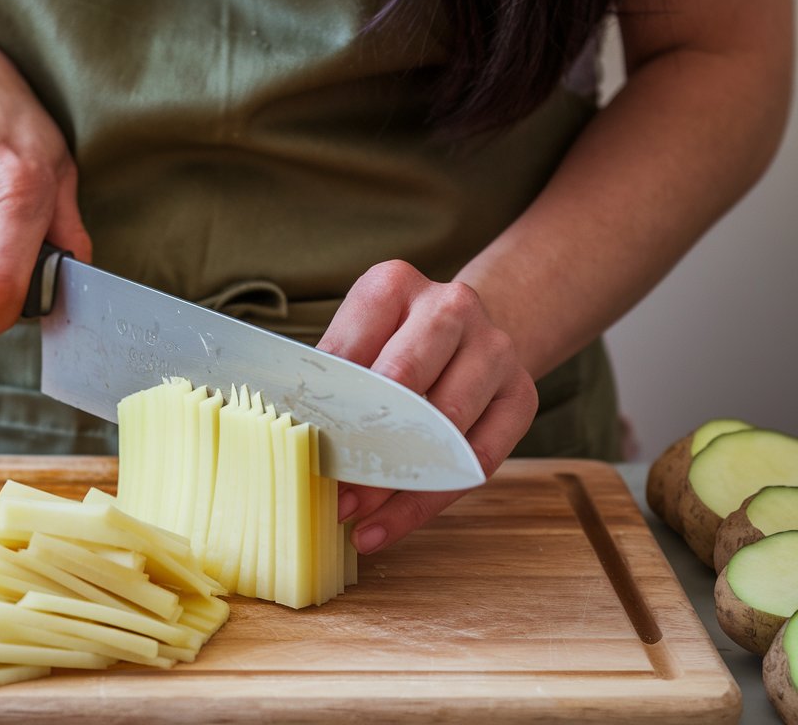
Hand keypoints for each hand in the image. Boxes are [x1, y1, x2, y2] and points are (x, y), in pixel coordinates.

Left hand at [317, 260, 537, 553]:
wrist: (468, 331)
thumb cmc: (391, 344)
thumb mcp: (355, 341)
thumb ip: (328, 382)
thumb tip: (289, 438)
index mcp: (394, 285)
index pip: (351, 352)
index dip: (324, 408)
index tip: (299, 453)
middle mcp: (450, 307)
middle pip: (404, 381)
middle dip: (363, 444)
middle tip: (330, 491)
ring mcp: (494, 349)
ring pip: (445, 425)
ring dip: (394, 482)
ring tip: (353, 516)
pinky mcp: (520, 395)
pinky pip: (476, 461)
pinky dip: (427, 501)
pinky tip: (387, 526)